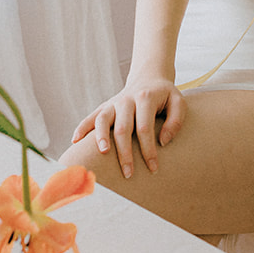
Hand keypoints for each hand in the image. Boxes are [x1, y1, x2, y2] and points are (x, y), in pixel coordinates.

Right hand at [70, 77, 186, 179]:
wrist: (148, 78)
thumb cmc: (165, 96)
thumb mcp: (178, 103)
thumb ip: (175, 122)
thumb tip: (162, 142)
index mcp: (145, 98)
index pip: (145, 128)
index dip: (148, 150)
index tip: (153, 168)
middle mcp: (126, 99)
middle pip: (123, 128)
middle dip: (125, 153)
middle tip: (129, 174)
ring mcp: (113, 103)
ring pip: (103, 120)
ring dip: (101, 137)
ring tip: (102, 153)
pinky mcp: (105, 106)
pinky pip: (91, 116)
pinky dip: (82, 127)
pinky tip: (75, 141)